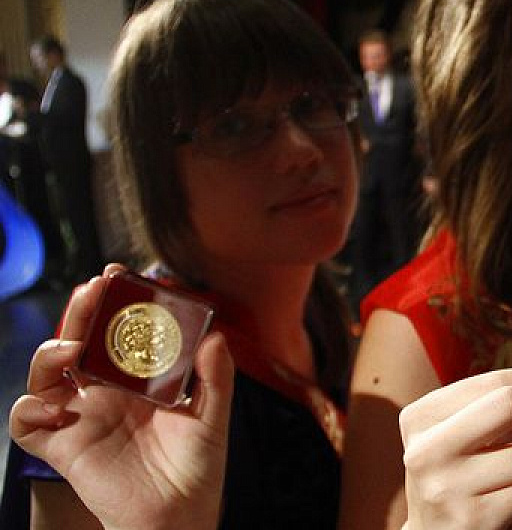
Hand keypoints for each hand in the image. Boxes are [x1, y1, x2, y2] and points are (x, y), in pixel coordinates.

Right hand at [9, 265, 234, 529]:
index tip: (119, 274)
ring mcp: (82, 415)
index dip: (114, 302)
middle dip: (82, 311)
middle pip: (81, 340)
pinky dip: (28, 410)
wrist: (180, 514)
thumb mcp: (213, 416)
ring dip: (50, 353)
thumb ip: (215, 378)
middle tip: (93, 290)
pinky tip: (54, 406)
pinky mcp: (64, 446)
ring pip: (47, 373)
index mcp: (139, 377)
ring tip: (70, 347)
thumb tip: (215, 337)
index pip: (119, 329)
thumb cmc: (197, 466)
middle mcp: (106, 390)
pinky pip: (27, 423)